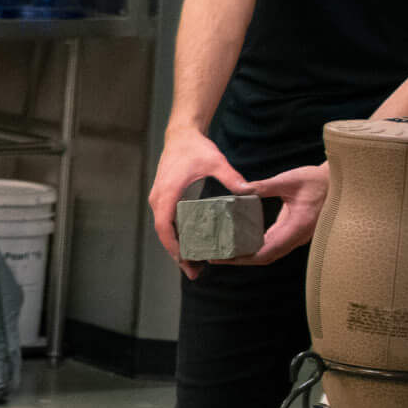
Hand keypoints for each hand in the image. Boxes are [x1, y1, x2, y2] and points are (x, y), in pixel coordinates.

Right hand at [149, 126, 247, 277]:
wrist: (181, 135)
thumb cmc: (194, 148)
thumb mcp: (215, 161)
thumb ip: (231, 177)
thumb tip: (248, 191)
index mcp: (167, 194)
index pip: (165, 228)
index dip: (174, 247)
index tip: (186, 261)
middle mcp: (159, 199)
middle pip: (164, 235)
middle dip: (177, 255)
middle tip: (195, 273)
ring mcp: (160, 199)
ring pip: (165, 230)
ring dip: (177, 248)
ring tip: (193, 265)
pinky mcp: (164, 197)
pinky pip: (167, 222)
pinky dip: (176, 236)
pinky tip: (190, 245)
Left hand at [222, 163, 328, 265]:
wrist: (337, 183)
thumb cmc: (318, 180)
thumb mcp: (290, 180)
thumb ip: (265, 186)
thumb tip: (241, 189)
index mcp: (297, 227)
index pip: (267, 252)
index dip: (243, 258)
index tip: (223, 257)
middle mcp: (297, 237)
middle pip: (265, 256)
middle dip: (240, 259)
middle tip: (216, 256)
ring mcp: (297, 236)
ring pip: (270, 252)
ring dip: (247, 254)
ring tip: (224, 251)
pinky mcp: (294, 232)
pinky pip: (273, 244)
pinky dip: (256, 246)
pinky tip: (240, 240)